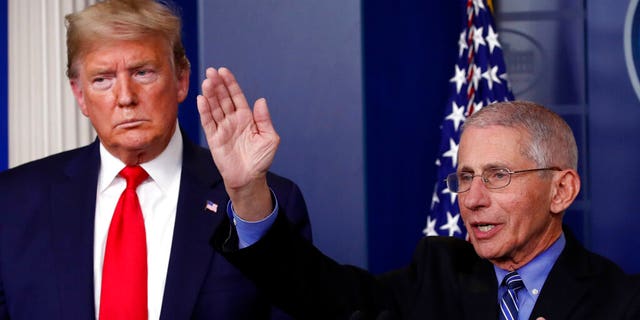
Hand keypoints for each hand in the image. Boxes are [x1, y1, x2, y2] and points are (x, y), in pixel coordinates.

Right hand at [197, 67, 278, 219]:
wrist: (249, 179)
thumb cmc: (260, 160)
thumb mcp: (269, 138)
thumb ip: (264, 119)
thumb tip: (261, 101)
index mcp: (247, 118)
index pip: (236, 97)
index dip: (230, 84)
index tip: (224, 71)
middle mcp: (233, 121)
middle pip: (223, 99)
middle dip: (218, 85)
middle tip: (211, 72)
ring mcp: (223, 129)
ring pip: (214, 108)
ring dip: (210, 95)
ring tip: (206, 82)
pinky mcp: (214, 139)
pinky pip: (208, 122)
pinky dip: (204, 111)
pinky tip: (201, 99)